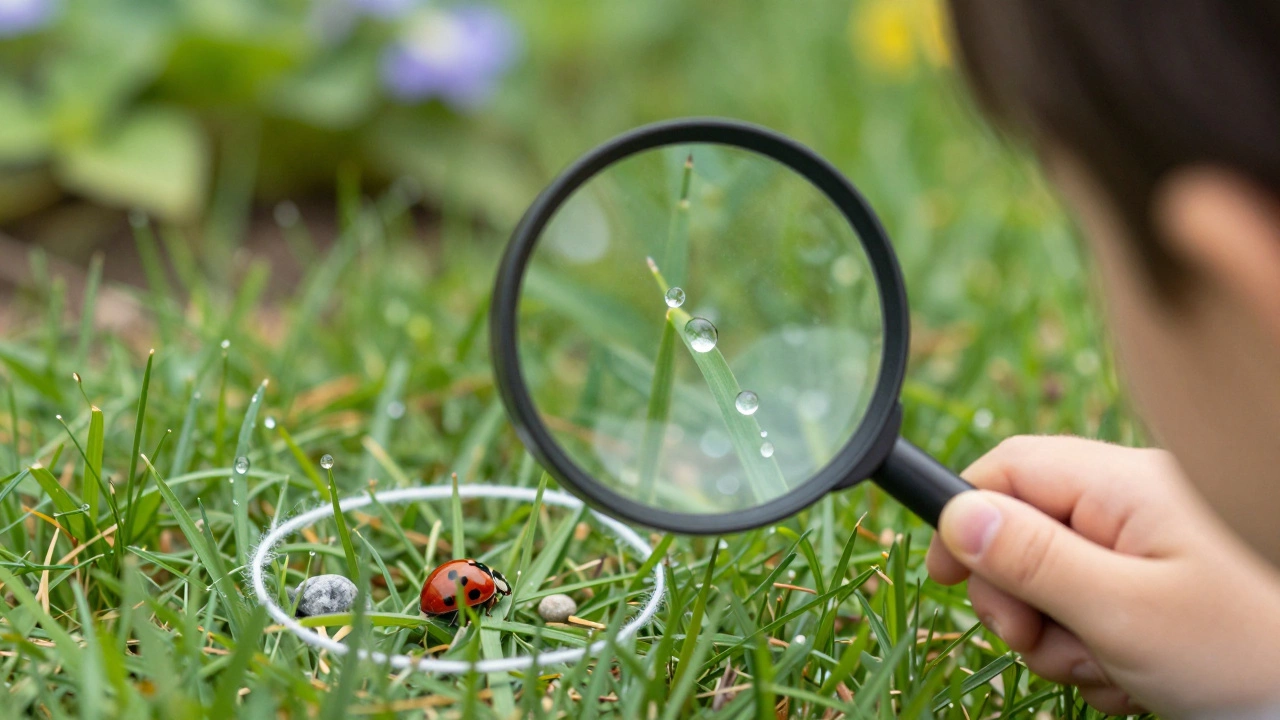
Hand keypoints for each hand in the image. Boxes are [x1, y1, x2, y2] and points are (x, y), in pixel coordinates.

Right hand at [926, 436, 1279, 717]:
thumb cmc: (1244, 648)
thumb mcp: (1121, 610)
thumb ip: (1032, 559)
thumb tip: (956, 515)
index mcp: (1122, 487)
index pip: (1008, 470)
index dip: (964, 519)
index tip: (946, 578)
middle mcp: (1135, 505)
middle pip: (1026, 532)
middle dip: (1019, 598)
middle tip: (1038, 643)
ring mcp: (1153, 547)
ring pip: (1058, 583)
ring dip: (1062, 637)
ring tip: (1110, 670)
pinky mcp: (1165, 588)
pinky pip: (1100, 610)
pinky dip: (1101, 650)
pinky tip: (1137, 678)